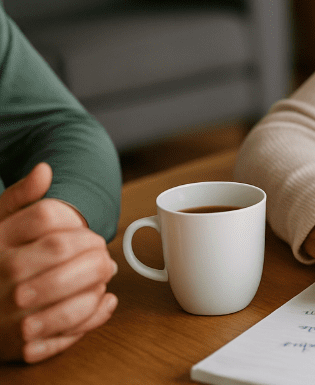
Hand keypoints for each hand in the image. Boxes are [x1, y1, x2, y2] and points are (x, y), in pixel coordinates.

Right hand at [0, 163, 118, 362]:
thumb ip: (21, 197)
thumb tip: (45, 169)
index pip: (47, 216)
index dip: (77, 220)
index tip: (86, 232)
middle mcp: (1, 274)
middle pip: (63, 250)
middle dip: (95, 250)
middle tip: (104, 255)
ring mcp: (10, 312)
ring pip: (70, 289)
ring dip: (98, 281)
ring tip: (104, 276)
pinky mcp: (22, 344)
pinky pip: (69, 328)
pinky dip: (95, 313)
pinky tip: (103, 300)